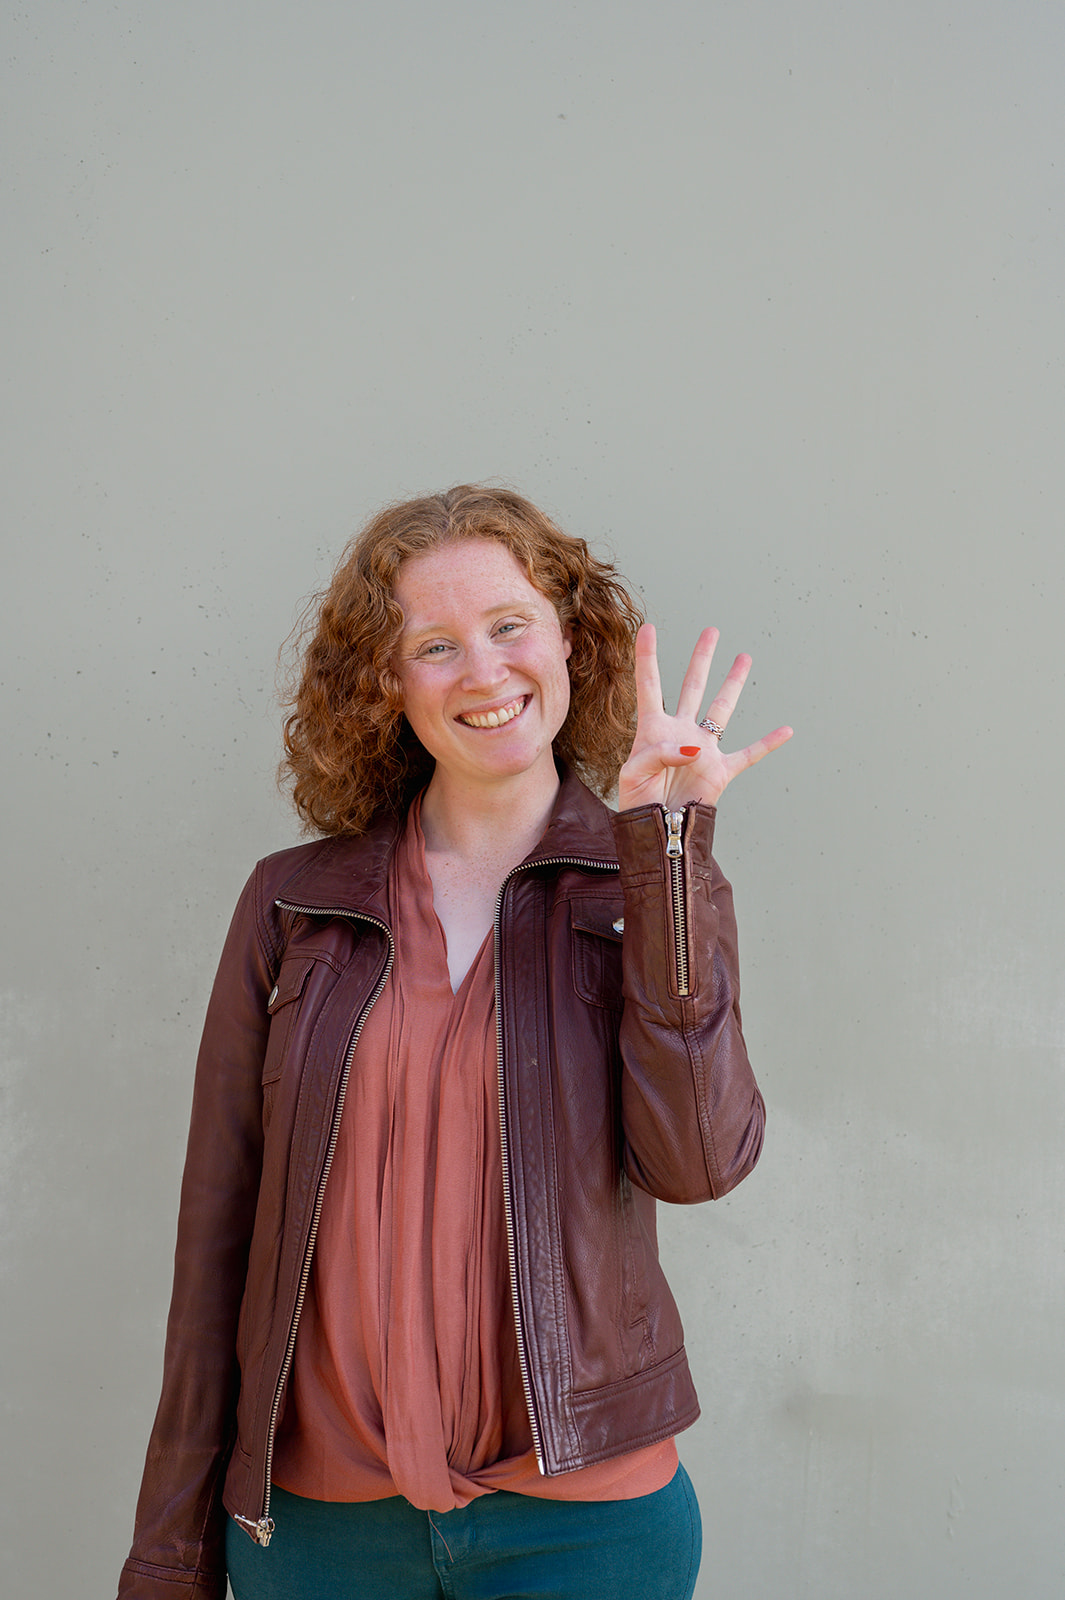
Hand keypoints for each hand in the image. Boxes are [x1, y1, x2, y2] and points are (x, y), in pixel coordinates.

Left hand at [617, 624, 792, 811]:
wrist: (658, 831)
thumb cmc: (638, 802)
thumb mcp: (633, 773)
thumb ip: (657, 753)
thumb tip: (693, 747)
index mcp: (652, 729)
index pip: (649, 685)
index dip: (647, 656)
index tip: (648, 628)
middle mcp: (681, 732)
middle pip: (692, 686)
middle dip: (702, 659)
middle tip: (711, 631)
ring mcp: (703, 749)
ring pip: (722, 709)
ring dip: (733, 684)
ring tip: (744, 657)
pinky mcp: (721, 770)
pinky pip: (749, 754)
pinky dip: (768, 743)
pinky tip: (786, 730)